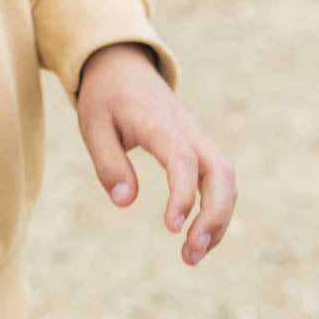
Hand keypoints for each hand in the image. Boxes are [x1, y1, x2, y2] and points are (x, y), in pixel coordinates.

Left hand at [77, 42, 236, 266]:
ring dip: (219, 218)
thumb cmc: (105, 96)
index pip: (182, 158)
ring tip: (193, 255)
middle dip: (215, 215)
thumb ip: (108, 162)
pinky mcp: (197, 146)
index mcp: (156, 120)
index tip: (171, 228)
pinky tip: (197, 235)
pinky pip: (218, 178)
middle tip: (191, 253)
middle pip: (221, 169)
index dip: (183, 194)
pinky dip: (216, 209)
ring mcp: (195, 136)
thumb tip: (126, 202)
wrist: (122, 64)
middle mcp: (185, 128)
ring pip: (225, 176)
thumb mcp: (92, 124)